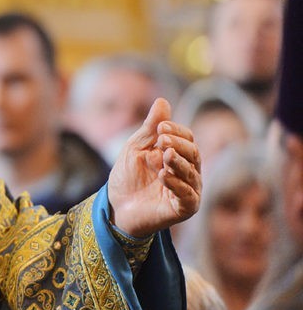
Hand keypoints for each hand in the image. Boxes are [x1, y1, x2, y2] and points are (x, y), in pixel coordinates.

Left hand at [107, 98, 200, 237]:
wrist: (117, 205)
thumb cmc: (128, 177)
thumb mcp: (135, 148)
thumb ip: (149, 128)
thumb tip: (162, 101)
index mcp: (179, 155)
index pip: (187, 138)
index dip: (176, 130)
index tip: (160, 126)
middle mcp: (188, 172)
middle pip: (193, 153)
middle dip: (178, 144)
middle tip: (162, 140)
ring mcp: (188, 190)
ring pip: (192, 173)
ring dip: (178, 162)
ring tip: (164, 155)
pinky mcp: (184, 208)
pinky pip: (188, 195)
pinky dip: (177, 184)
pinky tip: (164, 175)